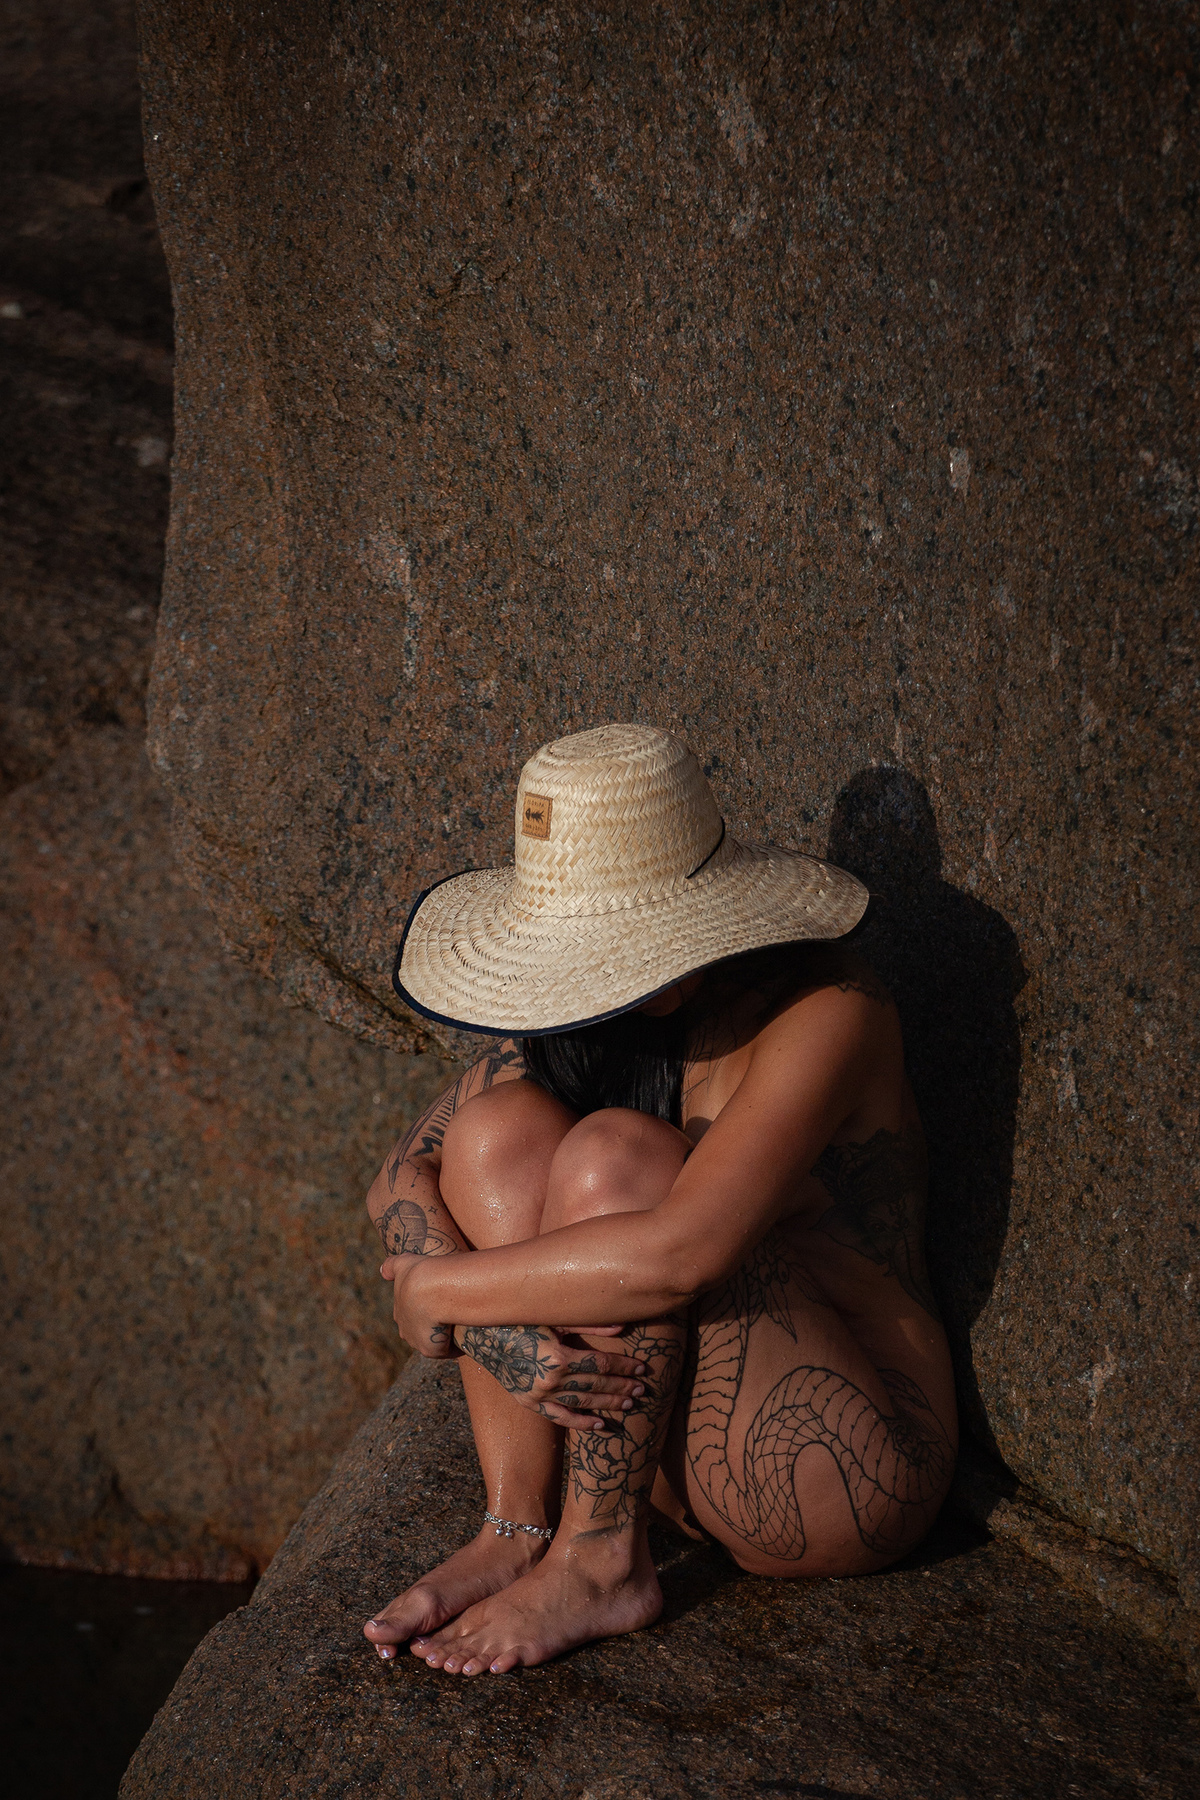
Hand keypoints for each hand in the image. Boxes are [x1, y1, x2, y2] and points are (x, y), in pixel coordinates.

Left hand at [381, 1253, 457, 1358]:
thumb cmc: (421, 1273)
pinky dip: (456, 1346)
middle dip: (433, 1326)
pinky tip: (466, 1335)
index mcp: (401, 1310)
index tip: (440, 1300)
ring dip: (445, 1335)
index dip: (425, 1308)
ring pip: (433, 1340)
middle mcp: (405, 1329)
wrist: (430, 1289)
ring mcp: (416, 1341)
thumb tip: (383, 1272)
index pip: (412, 1313)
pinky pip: (447, 1350)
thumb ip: (391, 1266)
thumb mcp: (404, 1263)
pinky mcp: (430, 1350)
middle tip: (452, 1312)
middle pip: (421, 1331)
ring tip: (461, 1323)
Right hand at [455, 1324, 646, 1430]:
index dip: (623, 1366)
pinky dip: (581, 1423)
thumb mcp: (553, 1317)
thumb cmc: (517, 1318)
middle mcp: (549, 1380)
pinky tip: (600, 1425)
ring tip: (630, 1404)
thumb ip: (588, 1324)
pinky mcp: (528, 1402)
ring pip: (582, 1402)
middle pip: (595, 1385)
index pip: (600, 1364)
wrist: (478, 1334)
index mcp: (558, 1356)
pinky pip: (559, 1417)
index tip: (642, 1367)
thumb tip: (622, 1326)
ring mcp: (538, 1395)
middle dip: (621, 1387)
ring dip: (608, 1404)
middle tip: (642, 1389)